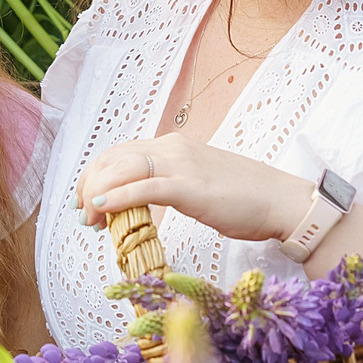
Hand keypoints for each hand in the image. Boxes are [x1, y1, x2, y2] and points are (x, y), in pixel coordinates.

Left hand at [77, 132, 309, 244]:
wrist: (281, 201)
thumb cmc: (244, 199)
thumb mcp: (197, 185)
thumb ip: (169, 186)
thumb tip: (140, 204)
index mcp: (174, 145)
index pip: (119, 152)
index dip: (95, 173)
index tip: (86, 199)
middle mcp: (173, 148)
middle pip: (113, 158)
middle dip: (89, 184)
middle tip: (82, 213)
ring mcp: (181, 164)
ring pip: (123, 169)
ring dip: (97, 193)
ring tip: (89, 218)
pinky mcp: (190, 186)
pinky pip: (144, 188)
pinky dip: (118, 196)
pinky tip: (103, 207)